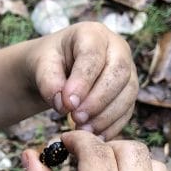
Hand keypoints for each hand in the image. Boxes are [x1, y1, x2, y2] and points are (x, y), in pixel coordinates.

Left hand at [26, 22, 137, 138]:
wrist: (57, 68)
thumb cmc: (49, 62)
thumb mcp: (41, 65)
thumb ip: (48, 80)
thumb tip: (62, 104)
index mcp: (92, 33)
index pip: (93, 56)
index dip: (82, 81)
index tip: (67, 104)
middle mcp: (117, 47)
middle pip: (118, 73)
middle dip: (98, 100)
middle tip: (76, 119)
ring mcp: (128, 68)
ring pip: (128, 93)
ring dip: (106, 116)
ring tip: (83, 131)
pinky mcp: (129, 90)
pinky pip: (128, 109)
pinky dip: (113, 125)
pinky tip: (96, 136)